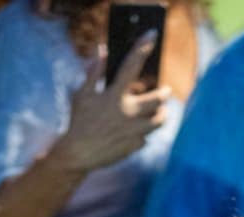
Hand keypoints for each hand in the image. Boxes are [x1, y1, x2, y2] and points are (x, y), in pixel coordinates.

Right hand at [56, 35, 168, 174]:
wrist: (78, 154)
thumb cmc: (78, 121)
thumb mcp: (82, 94)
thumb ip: (94, 71)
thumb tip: (103, 51)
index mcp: (114, 95)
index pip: (131, 65)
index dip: (142, 48)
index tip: (152, 36)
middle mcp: (127, 112)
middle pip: (158, 99)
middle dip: (164, 93)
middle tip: (165, 91)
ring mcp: (134, 130)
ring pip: (159, 120)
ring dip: (162, 114)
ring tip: (160, 111)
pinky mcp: (135, 146)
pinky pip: (146, 137)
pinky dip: (144, 133)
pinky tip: (138, 131)